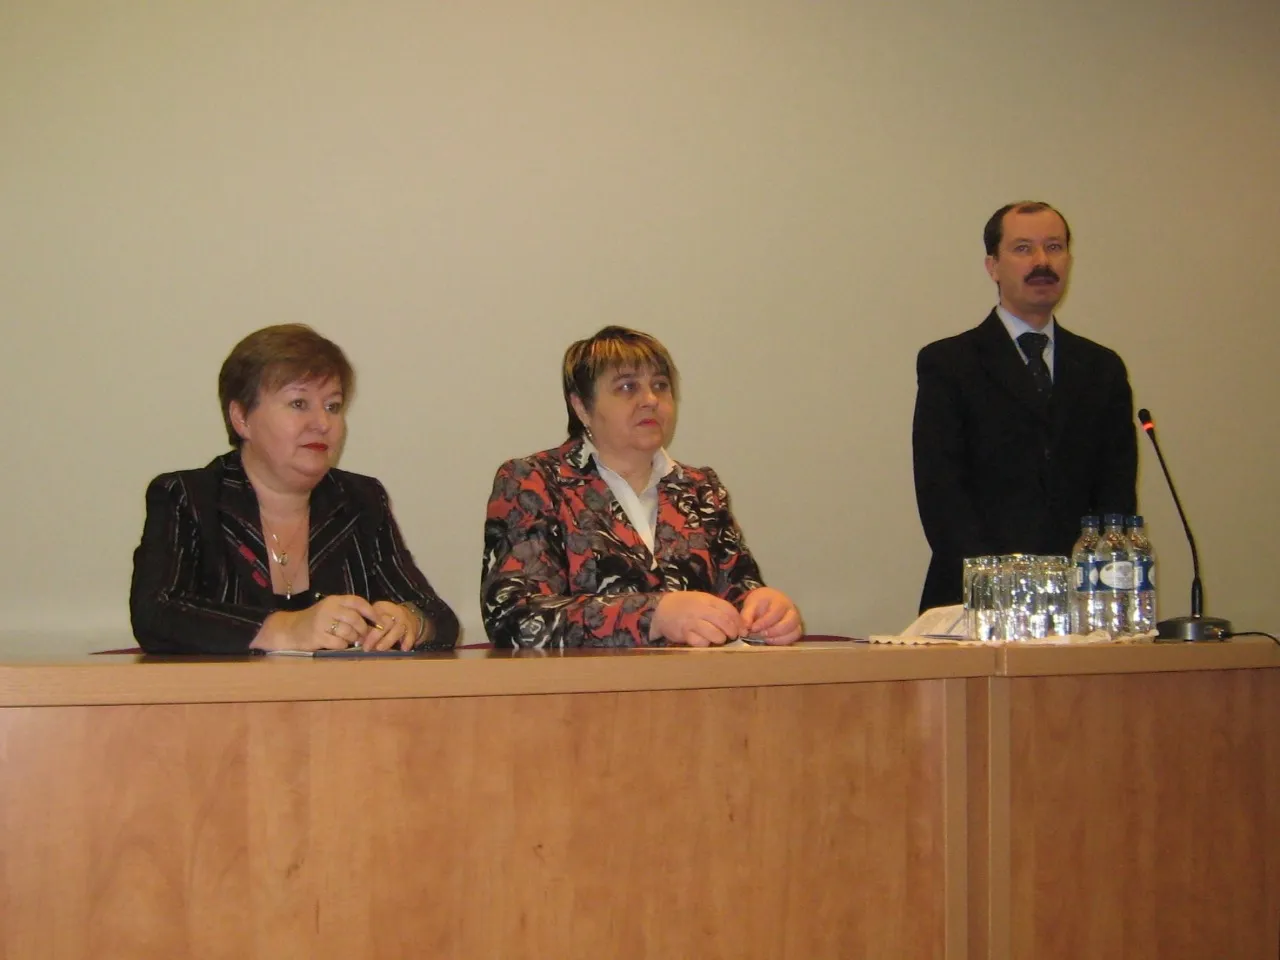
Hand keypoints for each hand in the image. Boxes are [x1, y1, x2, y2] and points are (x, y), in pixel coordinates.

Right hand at [253, 594, 377, 651]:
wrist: (291, 629)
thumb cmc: (317, 621)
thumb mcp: (332, 610)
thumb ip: (349, 612)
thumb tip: (375, 622)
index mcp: (334, 600)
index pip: (357, 602)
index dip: (371, 612)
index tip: (380, 621)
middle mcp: (328, 609)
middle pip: (355, 619)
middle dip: (363, 629)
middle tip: (364, 636)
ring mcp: (322, 622)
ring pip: (348, 632)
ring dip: (354, 639)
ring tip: (351, 640)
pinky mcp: (317, 637)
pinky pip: (339, 643)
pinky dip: (343, 646)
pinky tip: (338, 644)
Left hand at [363, 601, 426, 650]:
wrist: (408, 615)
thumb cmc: (387, 618)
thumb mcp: (377, 615)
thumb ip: (369, 626)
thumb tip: (358, 640)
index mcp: (382, 608)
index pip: (374, 617)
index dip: (367, 630)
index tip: (360, 641)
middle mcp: (394, 612)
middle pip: (386, 623)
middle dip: (376, 636)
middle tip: (368, 648)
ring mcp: (405, 620)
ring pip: (397, 629)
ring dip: (388, 640)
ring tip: (380, 649)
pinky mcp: (412, 627)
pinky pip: (410, 635)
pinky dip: (407, 642)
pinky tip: (403, 649)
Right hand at [650, 591, 742, 646]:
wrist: (662, 609)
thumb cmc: (687, 606)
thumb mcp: (703, 602)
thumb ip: (719, 610)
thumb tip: (740, 624)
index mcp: (708, 600)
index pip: (729, 610)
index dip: (738, 622)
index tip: (743, 630)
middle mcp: (700, 609)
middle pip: (724, 621)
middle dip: (732, 632)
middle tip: (732, 636)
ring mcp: (692, 621)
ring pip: (714, 633)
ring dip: (720, 639)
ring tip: (720, 639)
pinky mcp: (684, 633)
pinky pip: (700, 642)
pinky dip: (705, 644)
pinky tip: (705, 641)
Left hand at [739, 587, 803, 644]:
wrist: (769, 599)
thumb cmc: (760, 602)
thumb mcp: (751, 604)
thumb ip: (746, 616)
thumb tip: (744, 631)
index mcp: (780, 601)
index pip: (776, 612)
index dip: (764, 622)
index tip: (753, 628)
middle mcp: (791, 610)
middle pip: (789, 623)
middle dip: (774, 631)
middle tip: (761, 634)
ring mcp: (796, 620)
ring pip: (795, 632)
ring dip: (779, 638)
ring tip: (765, 638)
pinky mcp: (796, 629)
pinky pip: (794, 637)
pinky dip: (783, 642)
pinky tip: (770, 641)